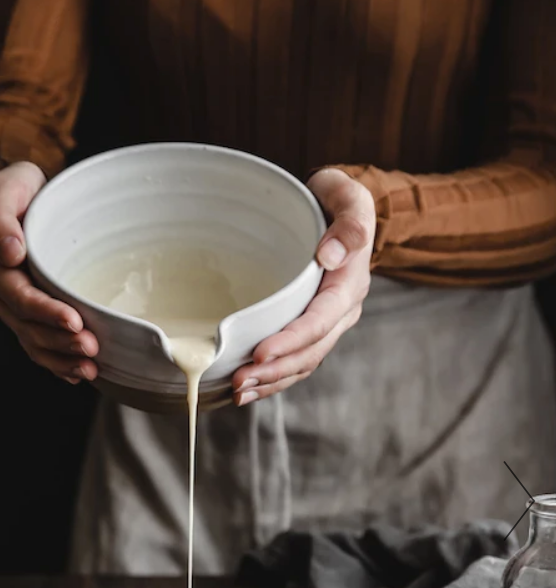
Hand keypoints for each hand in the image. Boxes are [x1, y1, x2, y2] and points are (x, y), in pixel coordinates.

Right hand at [0, 161, 98, 383]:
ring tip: (91, 367)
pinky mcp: (29, 316)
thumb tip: (10, 254)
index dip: (46, 312)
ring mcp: (14, 308)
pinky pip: (39, 347)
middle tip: (92, 348)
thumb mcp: (7, 188)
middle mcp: (0, 291)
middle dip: (60, 342)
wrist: (25, 198)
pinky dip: (58, 364)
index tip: (74, 320)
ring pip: (34, 342)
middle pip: (28, 326)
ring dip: (61, 359)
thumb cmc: (19, 192)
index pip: (19, 296)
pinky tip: (77, 373)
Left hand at [232, 167, 373, 405]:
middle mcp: (342, 311)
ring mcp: (328, 324)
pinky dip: (272, 379)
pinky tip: (247, 388)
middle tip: (238, 381)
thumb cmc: (336, 201)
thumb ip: (349, 221)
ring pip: (302, 364)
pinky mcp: (311, 330)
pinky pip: (295, 362)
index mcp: (349, 283)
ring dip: (271, 382)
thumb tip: (330, 255)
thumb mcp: (348, 195)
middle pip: (310, 351)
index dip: (291, 341)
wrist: (339, 213)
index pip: (320, 320)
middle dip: (275, 371)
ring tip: (238, 392)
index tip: (259, 353)